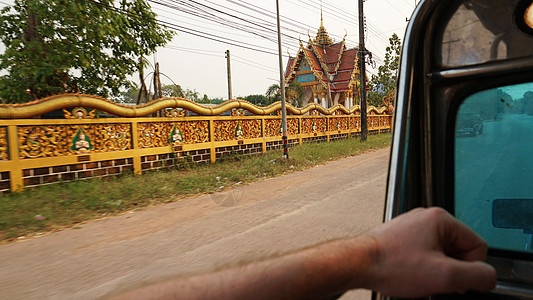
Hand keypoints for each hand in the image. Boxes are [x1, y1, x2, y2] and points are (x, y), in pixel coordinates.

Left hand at [363, 207, 496, 296]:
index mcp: (440, 219)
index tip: (452, 279)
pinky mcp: (401, 238)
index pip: (477, 246)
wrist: (357, 264)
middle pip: (458, 250)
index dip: (468, 268)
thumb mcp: (444, 275)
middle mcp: (426, 219)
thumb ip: (476, 275)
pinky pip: (424, 255)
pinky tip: (408, 275)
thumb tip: (487, 276)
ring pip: (441, 254)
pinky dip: (421, 268)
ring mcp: (412, 228)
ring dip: (435, 270)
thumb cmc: (390, 264)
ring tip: (417, 277)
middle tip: (433, 279)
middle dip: (450, 269)